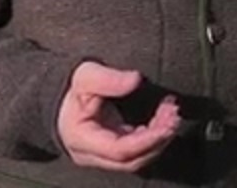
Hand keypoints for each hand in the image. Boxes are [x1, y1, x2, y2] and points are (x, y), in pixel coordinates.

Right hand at [56, 61, 179, 171]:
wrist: (61, 98)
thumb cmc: (73, 89)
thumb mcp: (85, 76)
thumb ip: (108, 79)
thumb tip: (135, 80)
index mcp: (81, 140)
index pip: (118, 150)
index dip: (146, 140)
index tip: (167, 123)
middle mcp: (92, 154)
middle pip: (131, 160)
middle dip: (157, 140)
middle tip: (174, 116)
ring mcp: (103, 155)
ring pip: (137, 158)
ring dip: (159, 138)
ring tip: (172, 113)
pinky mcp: (114, 150)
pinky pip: (137, 150)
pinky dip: (154, 136)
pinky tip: (164, 117)